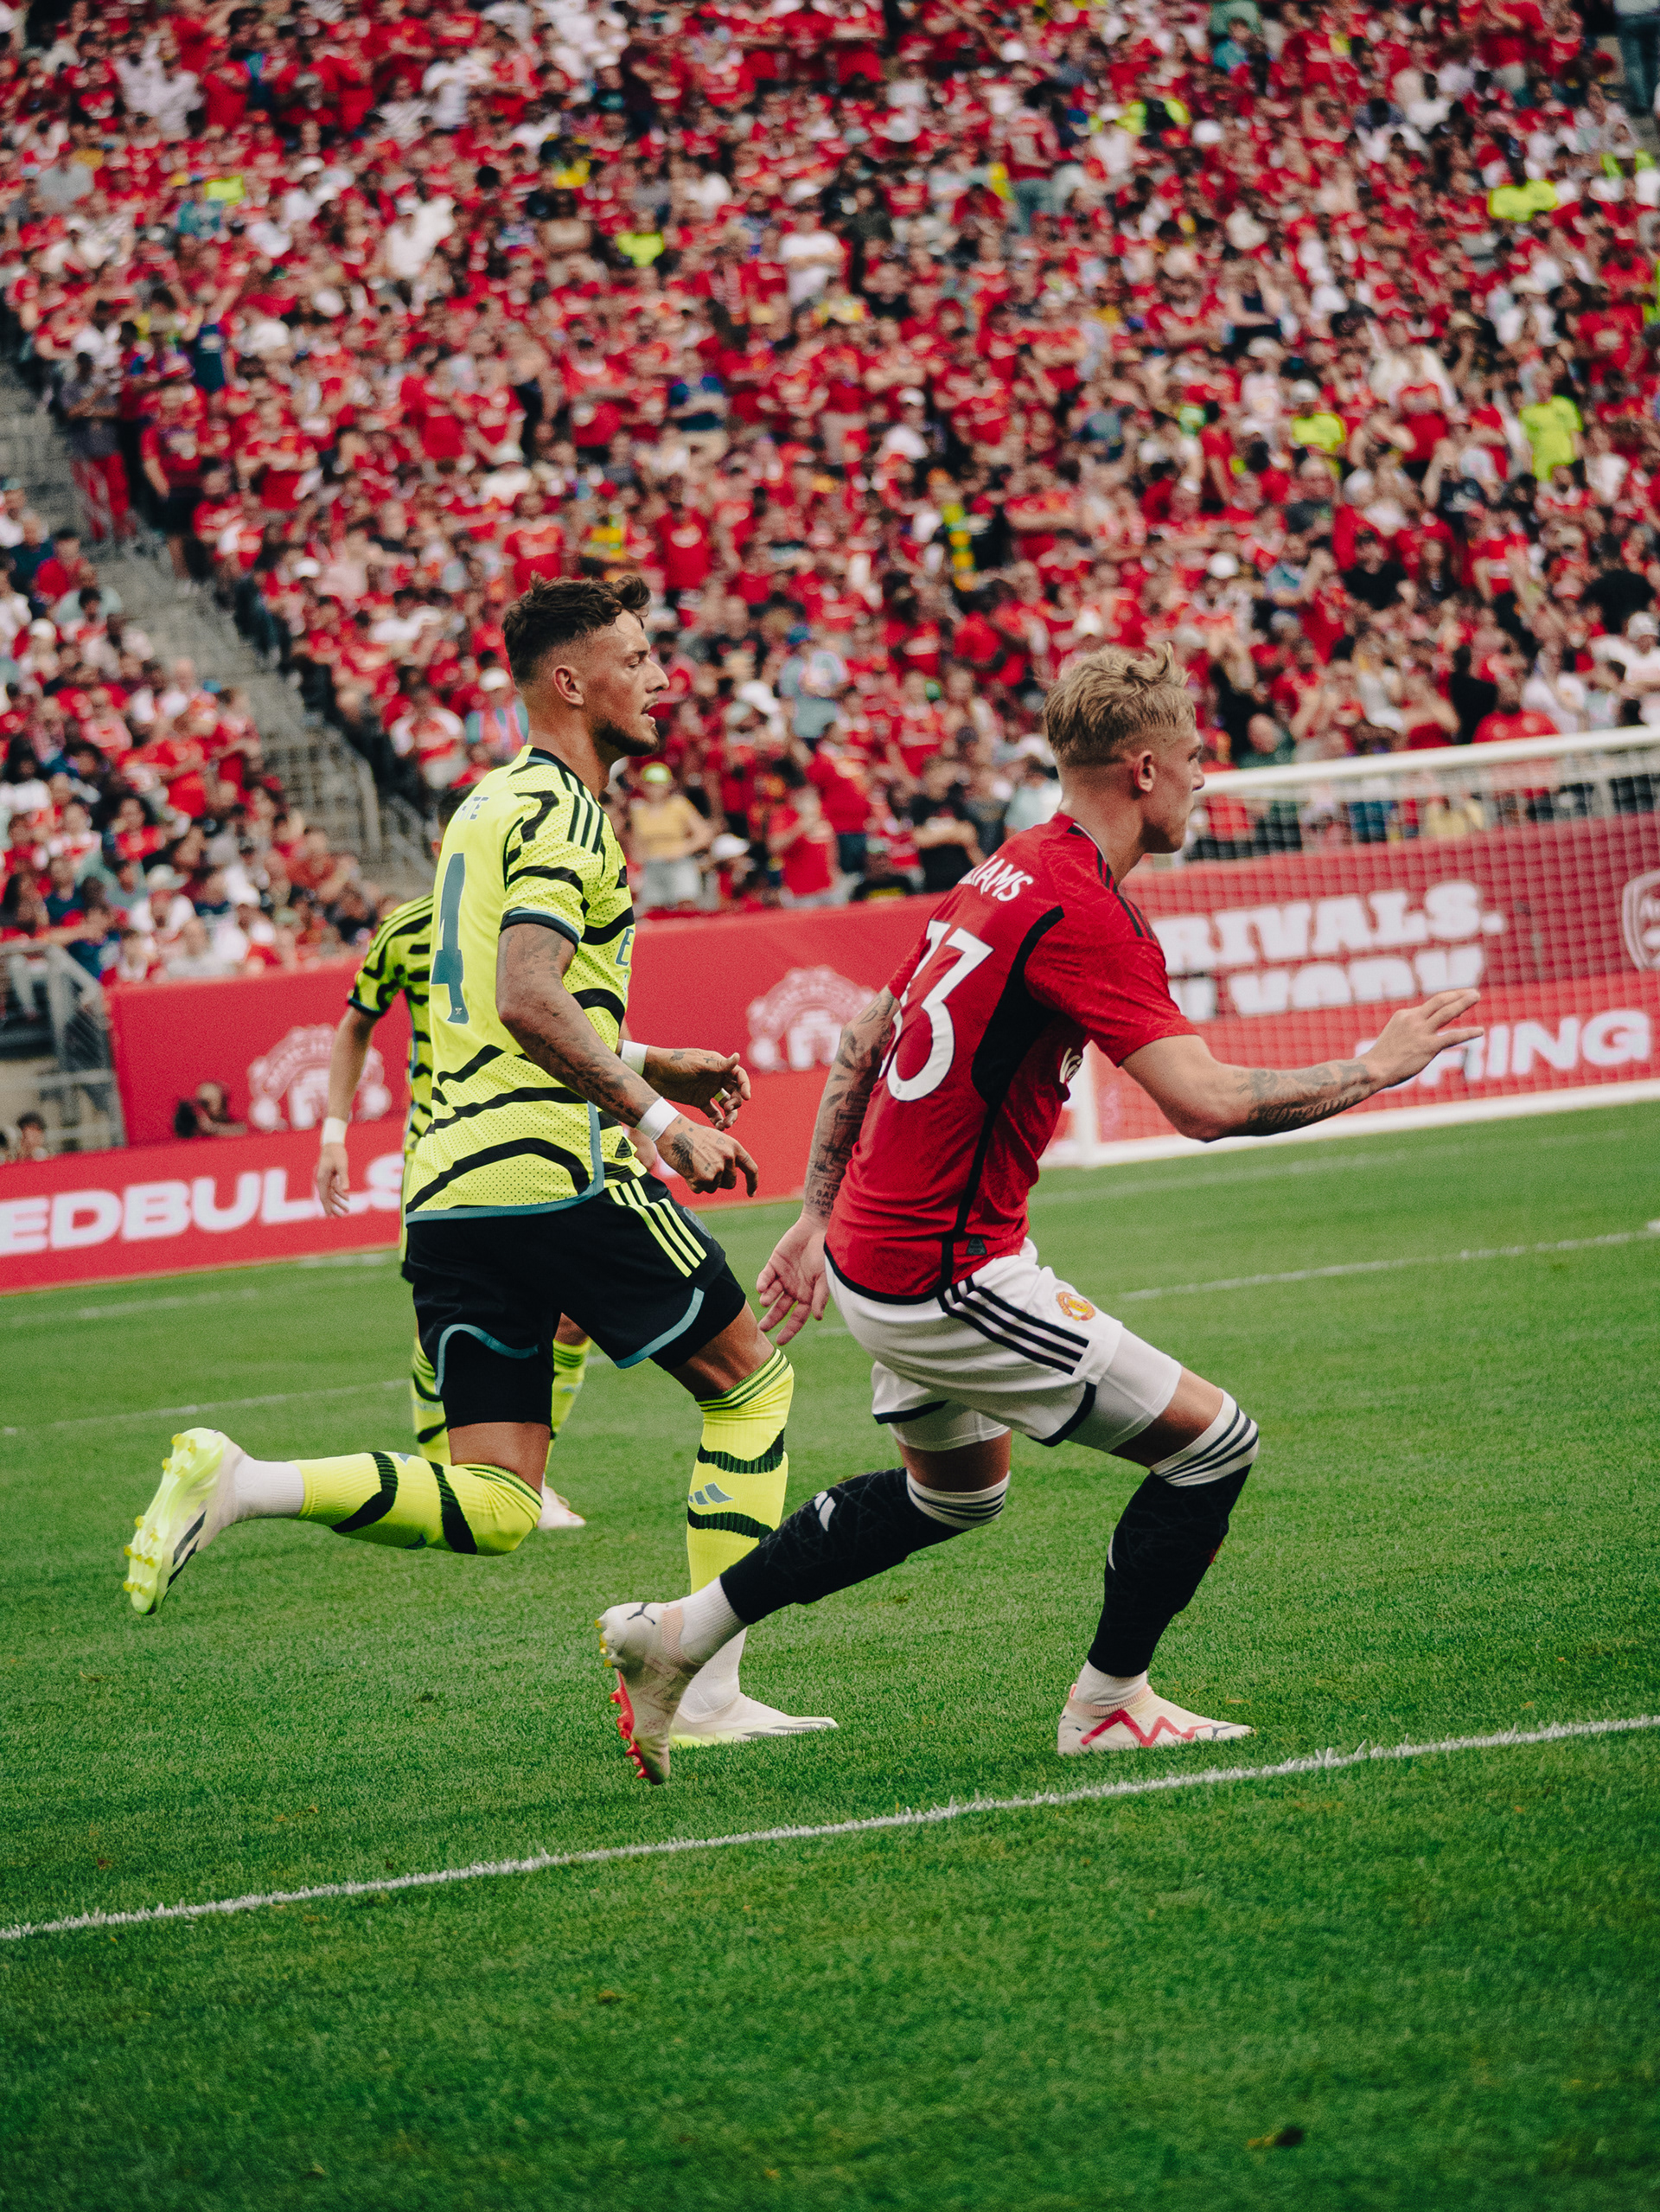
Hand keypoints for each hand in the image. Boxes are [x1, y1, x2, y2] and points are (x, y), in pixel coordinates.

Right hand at [316, 1140, 350, 1216]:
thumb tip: (345, 1190)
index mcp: (322, 1179)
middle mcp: (322, 1180)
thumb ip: (343, 1177)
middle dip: (333, 1208)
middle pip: (326, 1198)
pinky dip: (339, 1194)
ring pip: (330, 1195)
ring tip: (346, 1210)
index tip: (330, 1216)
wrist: (332, 1144)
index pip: (324, 1196)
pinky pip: (333, 1189)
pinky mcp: (329, 1177)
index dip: (327, 1207)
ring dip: (338, 1202)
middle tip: (340, 1216)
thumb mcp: (342, 1165)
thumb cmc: (336, 1153)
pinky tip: (346, 1199)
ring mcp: (325, 1179)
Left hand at [646, 1047, 750, 1130]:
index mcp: (717, 1065)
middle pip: (735, 1092)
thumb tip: (738, 1056)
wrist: (652, 1072)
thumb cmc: (674, 1063)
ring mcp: (708, 1090)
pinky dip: (717, 1120)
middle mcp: (716, 1077)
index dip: (745, 1086)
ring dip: (729, 1115)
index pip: (738, 1075)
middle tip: (729, 1109)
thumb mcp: (696, 1064)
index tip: (747, 1098)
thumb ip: (717, 1065)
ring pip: (726, 1104)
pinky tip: (718, 1128)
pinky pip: (713, 1112)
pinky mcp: (699, 1101)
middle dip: (736, 1102)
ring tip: (726, 1125)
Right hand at [656, 1114, 758, 1196]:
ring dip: (703, 1182)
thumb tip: (729, 1178)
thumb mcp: (715, 1140)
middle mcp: (728, 1158)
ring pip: (713, 1187)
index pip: (751, 1168)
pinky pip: (700, 1190)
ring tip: (692, 1164)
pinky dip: (692, 1184)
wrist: (672, 1130)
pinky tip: (686, 1169)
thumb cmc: (689, 1134)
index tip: (751, 1194)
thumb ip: (726, 1156)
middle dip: (719, 1182)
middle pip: (730, 1183)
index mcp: (734, 1147)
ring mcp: (717, 1168)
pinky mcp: (704, 1178)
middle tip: (703, 1169)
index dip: (752, 1183)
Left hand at [756, 1213, 827, 1345]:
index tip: (780, 1341)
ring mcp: (783, 1277)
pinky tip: (761, 1289)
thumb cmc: (826, 1255)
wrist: (817, 1229)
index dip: (789, 1330)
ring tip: (765, 1302)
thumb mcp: (825, 1277)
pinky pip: (765, 1277)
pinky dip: (762, 1283)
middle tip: (762, 1328)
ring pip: (772, 1294)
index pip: (797, 1318)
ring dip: (768, 1299)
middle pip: (780, 1310)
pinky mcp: (774, 1264)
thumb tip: (817, 1318)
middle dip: (771, 1319)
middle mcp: (794, 1290)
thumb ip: (820, 1297)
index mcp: (808, 1296)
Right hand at [1361, 991, 1482, 1086]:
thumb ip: (1409, 1031)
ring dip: (1464, 1003)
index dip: (1447, 1003)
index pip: (1429, 1006)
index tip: (1458, 1005)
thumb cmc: (1382, 1058)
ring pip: (1447, 1012)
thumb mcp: (1394, 1035)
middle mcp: (1414, 1019)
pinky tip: (1480, 1031)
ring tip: (1477, 996)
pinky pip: (1453, 1037)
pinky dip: (1468, 1033)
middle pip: (1440, 1001)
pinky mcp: (1428, 1047)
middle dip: (1458, 995)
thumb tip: (1425, 1036)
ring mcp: (1421, 1032)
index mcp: (1404, 1015)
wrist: (1374, 1069)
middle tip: (1473, 993)